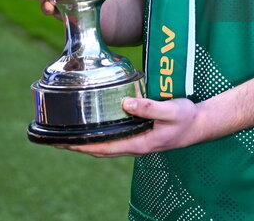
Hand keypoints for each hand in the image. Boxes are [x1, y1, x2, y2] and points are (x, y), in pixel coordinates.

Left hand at [55, 97, 205, 157]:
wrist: (200, 126)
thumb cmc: (186, 118)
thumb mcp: (171, 110)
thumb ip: (150, 107)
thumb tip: (126, 103)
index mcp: (138, 144)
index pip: (102, 147)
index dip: (80, 145)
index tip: (61, 142)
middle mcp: (133, 146)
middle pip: (97, 149)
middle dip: (75, 146)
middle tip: (52, 139)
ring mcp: (135, 142)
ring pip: (103, 146)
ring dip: (84, 142)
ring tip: (65, 136)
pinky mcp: (138, 136)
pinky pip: (112, 140)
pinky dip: (97, 137)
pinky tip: (92, 129)